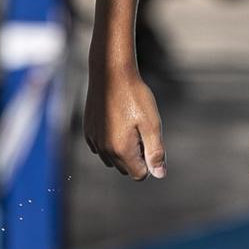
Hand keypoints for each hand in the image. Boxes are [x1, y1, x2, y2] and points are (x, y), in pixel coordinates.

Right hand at [83, 66, 166, 180]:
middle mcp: (104, 149)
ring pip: (111, 160)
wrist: (111, 73)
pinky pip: (100, 148)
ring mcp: (94, 140)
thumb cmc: (135, 97)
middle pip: (125, 169)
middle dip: (136, 157)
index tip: (151, 141)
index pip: (139, 175)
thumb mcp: (152, 124)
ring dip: (122, 150)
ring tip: (129, 125)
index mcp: (121, 150)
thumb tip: (160, 175)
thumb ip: (156, 152)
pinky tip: (116, 123)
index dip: (149, 162)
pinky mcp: (88, 131)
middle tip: (141, 130)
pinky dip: (109, 142)